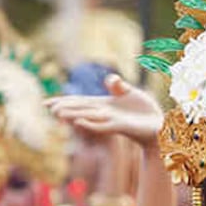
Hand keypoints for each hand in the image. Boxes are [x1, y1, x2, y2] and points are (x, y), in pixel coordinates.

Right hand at [46, 75, 163, 147]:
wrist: (159, 126)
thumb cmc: (144, 111)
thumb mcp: (131, 93)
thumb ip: (118, 86)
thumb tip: (110, 78)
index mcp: (104, 105)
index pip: (80, 101)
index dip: (64, 101)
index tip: (47, 103)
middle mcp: (104, 114)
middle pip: (80, 109)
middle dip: (65, 108)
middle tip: (47, 107)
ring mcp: (111, 121)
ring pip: (88, 117)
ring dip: (73, 115)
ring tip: (58, 113)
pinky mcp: (120, 127)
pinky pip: (102, 126)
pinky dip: (91, 124)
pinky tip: (80, 122)